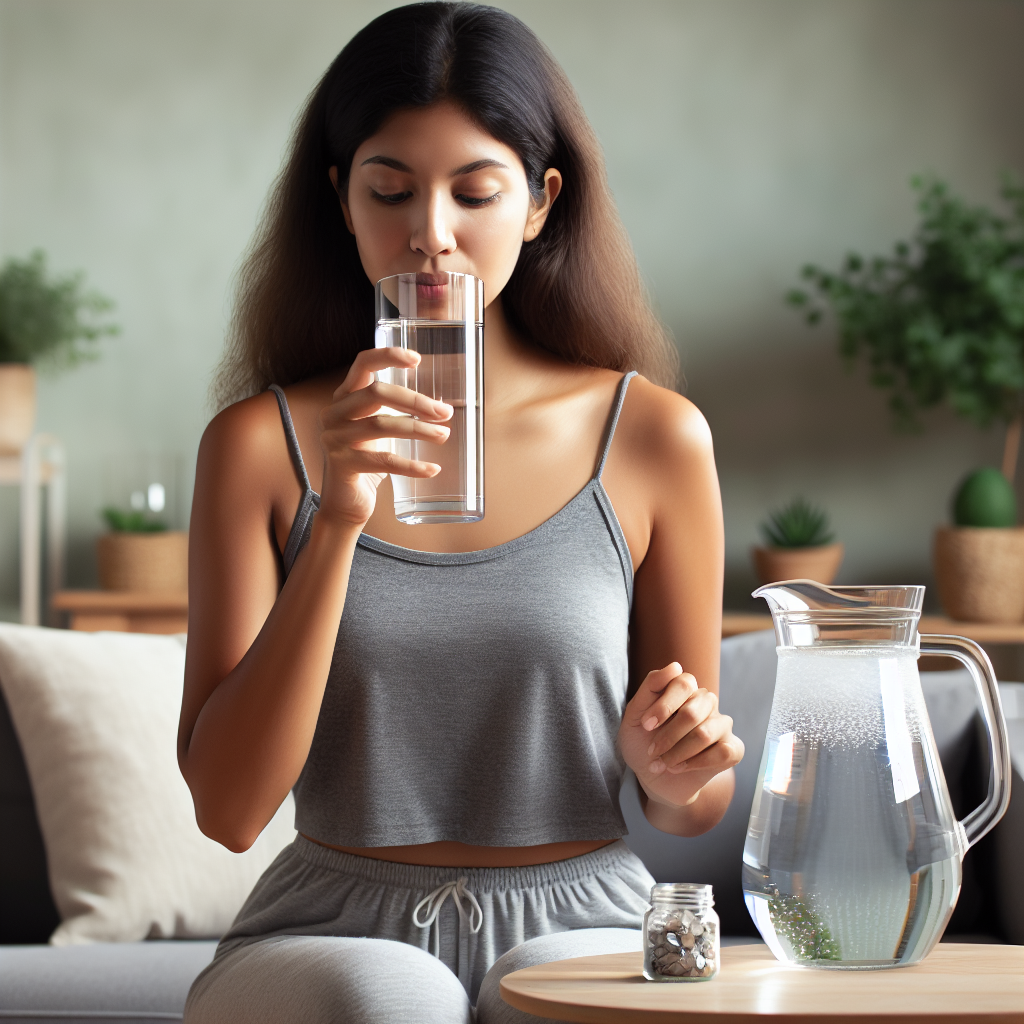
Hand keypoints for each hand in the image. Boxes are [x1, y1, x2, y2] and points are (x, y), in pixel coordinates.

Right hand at [316, 348, 451, 525]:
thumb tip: (440, 405)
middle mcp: (334, 413)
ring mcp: (334, 439)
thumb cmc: (367, 461)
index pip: (362, 365)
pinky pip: (384, 461)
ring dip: (419, 430)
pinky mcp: (342, 465)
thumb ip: (394, 411)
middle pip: (377, 393)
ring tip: (444, 435)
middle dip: (416, 401)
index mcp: (344, 398)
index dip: (388, 356)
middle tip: (445, 412)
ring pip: (382, 425)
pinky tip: (432, 469)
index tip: (417, 359)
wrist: (345, 503)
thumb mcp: (377, 428)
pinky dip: (412, 465)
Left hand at [619, 662, 743, 808]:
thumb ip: (651, 687)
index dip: (664, 706)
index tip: (646, 726)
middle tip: (652, 751)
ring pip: (705, 734)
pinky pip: (724, 752)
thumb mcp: (635, 715)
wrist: (652, 777)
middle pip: (693, 712)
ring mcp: (722, 724)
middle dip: (668, 736)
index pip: (684, 683)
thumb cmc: (642, 741)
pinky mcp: (732, 748)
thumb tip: (676, 666)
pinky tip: (681, 767)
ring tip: (663, 763)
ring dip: (677, 753)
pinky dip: (696, 763)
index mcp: (685, 689)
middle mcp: (706, 702)